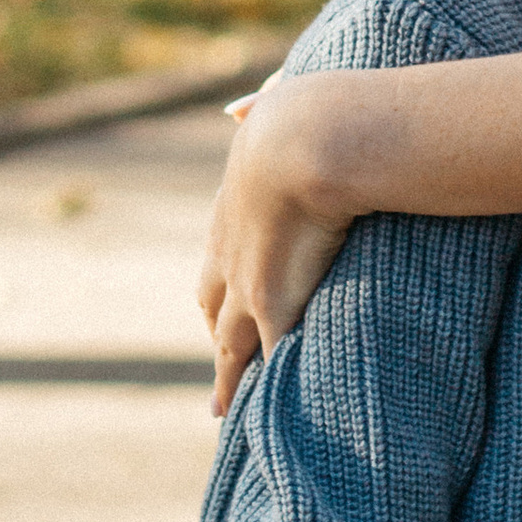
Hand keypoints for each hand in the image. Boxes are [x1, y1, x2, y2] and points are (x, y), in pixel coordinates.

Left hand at [198, 73, 353, 416]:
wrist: (309, 141)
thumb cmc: (303, 117)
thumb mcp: (269, 111)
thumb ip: (256, 111)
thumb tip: (234, 109)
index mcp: (231, 209)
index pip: (220, 257)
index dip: (220, 283)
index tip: (219, 303)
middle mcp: (230, 253)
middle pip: (213, 305)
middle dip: (217, 331)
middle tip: (221, 363)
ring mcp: (249, 286)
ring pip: (229, 344)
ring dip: (227, 374)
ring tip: (224, 408)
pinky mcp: (275, 308)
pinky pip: (270, 361)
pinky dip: (269, 389)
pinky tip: (275, 413)